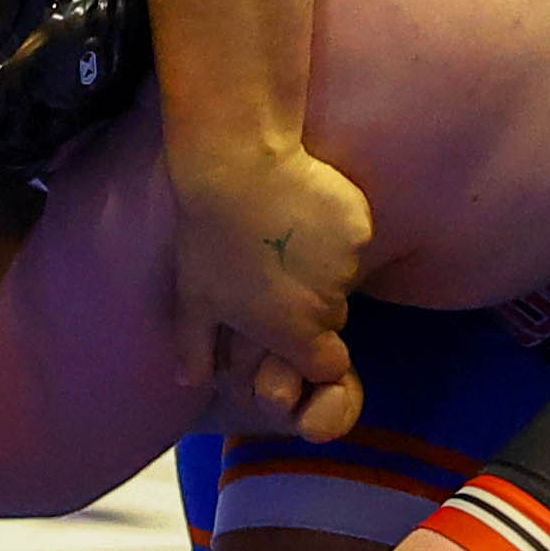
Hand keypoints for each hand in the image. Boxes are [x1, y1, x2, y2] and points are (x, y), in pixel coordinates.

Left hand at [170, 147, 369, 437]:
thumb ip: (195, 349)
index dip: (314, 354)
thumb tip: (191, 381)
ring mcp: (348, 262)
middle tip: (276, 271)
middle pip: (333, 317)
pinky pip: (352, 235)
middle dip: (313, 304)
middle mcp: (328, 304)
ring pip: (342, 274)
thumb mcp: (193, 299)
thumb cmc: (209, 240)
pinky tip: (302, 208)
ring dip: (322, 263)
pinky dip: (334, 227)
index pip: (328, 366)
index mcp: (294, 332)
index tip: (295, 331)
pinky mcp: (358, 223)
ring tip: (284, 233)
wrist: (238, 168)